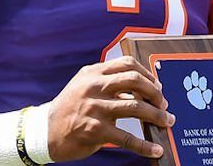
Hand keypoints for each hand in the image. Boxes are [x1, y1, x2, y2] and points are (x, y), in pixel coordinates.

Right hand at [46, 56, 173, 161]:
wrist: (45, 132)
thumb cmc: (70, 108)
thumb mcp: (84, 86)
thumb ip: (107, 81)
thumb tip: (141, 87)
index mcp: (93, 73)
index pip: (127, 64)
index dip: (147, 74)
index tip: (157, 85)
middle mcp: (94, 87)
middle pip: (135, 81)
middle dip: (156, 93)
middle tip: (164, 104)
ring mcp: (95, 108)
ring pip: (135, 107)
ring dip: (157, 115)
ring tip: (167, 122)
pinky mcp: (95, 131)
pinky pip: (127, 138)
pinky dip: (144, 145)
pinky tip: (155, 149)